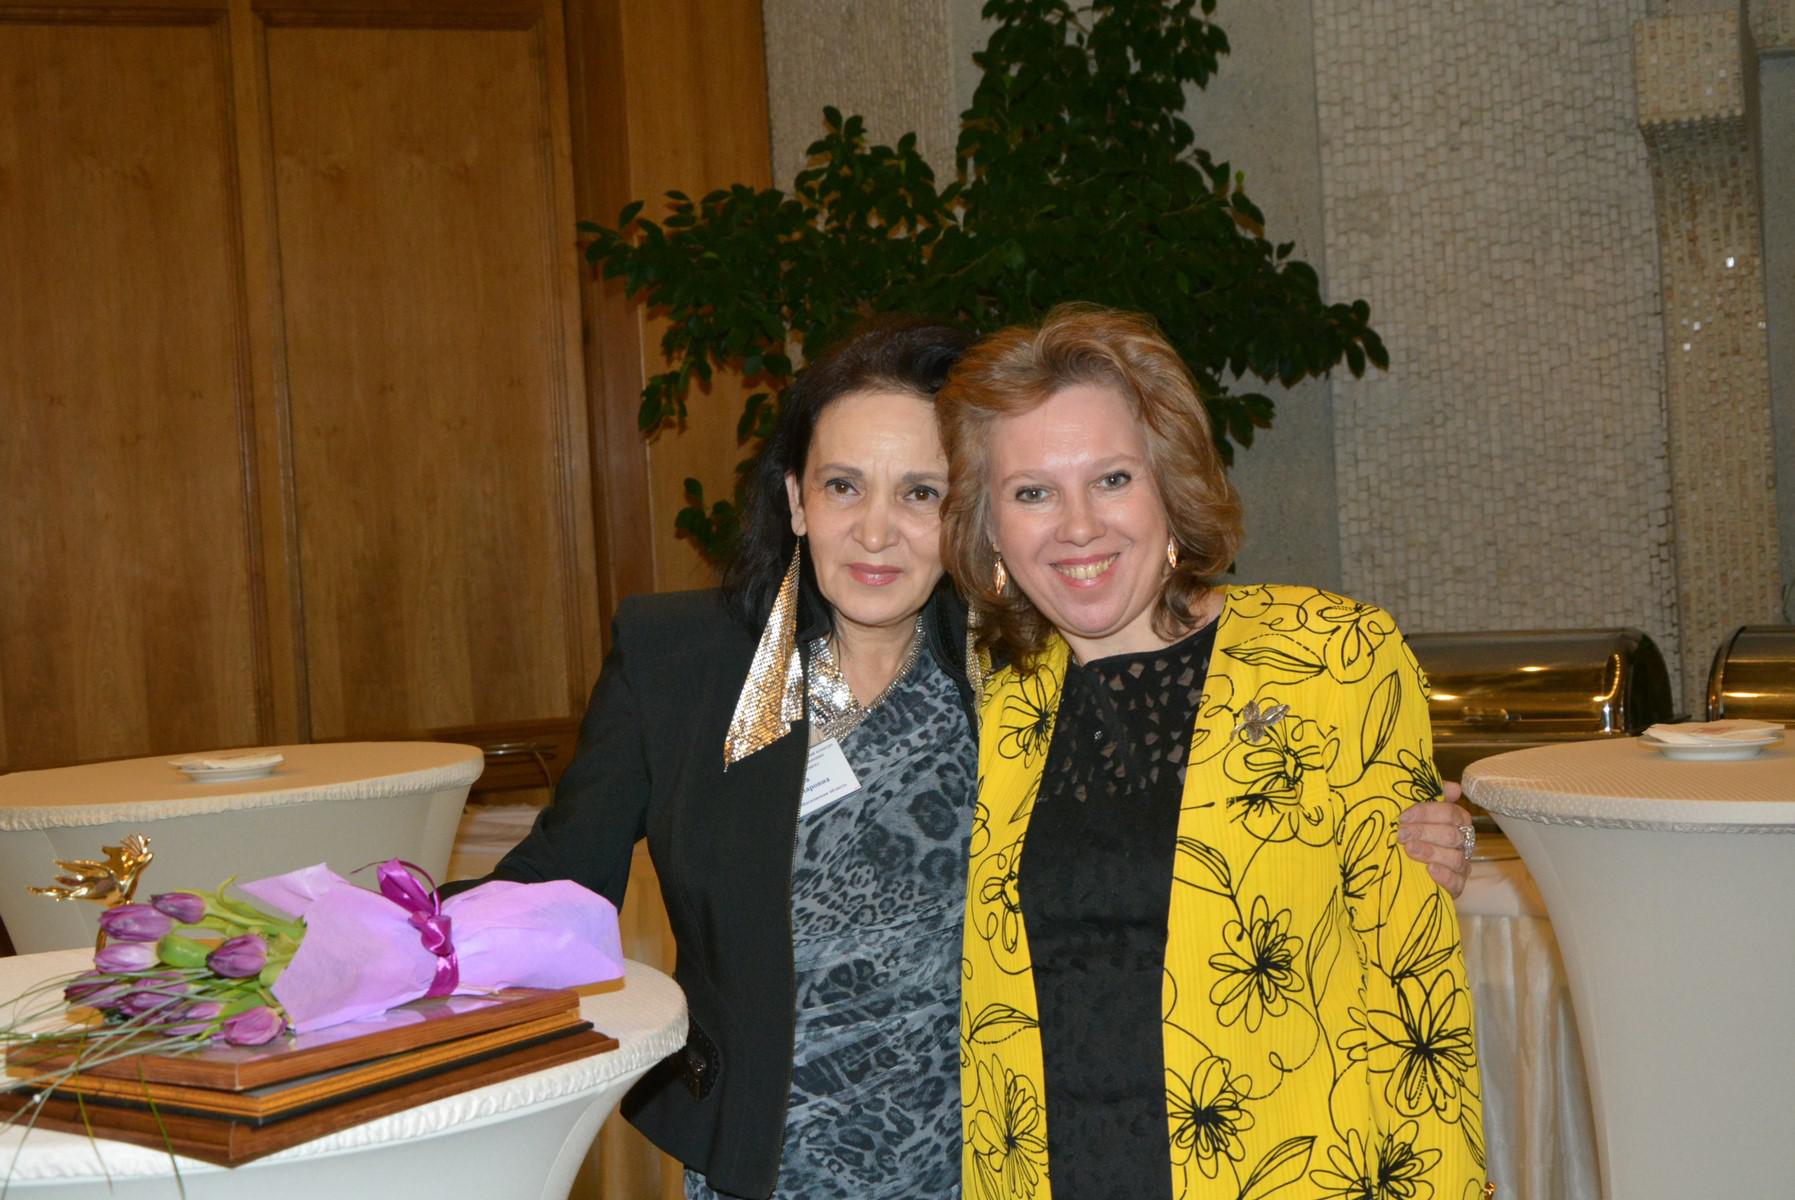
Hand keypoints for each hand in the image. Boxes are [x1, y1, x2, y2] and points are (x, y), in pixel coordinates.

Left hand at [1397, 782, 1474, 897]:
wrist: (1401, 869)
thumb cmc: (1411, 834)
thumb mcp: (1415, 814)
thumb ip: (1430, 795)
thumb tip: (1455, 788)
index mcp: (1457, 822)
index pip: (1451, 813)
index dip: (1427, 812)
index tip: (1402, 816)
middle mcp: (1463, 843)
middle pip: (1451, 835)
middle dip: (1424, 832)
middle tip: (1401, 834)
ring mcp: (1461, 865)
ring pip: (1455, 857)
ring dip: (1431, 852)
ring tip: (1409, 850)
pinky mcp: (1456, 886)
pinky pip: (1457, 882)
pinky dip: (1445, 875)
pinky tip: (1430, 870)